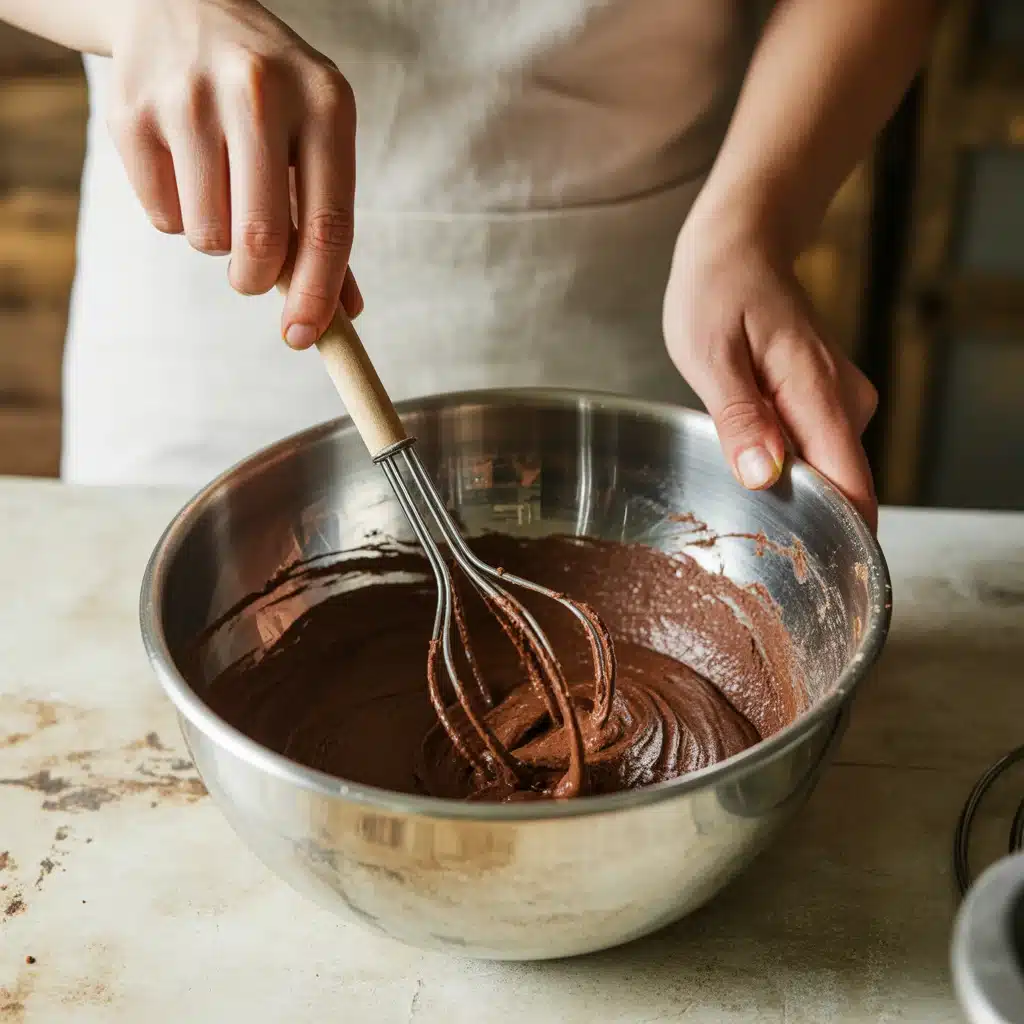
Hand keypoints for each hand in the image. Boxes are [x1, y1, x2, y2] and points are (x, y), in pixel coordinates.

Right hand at [106, 0, 360, 345]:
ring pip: (207, 236)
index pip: (329, 223)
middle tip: (251, 275)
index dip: (318, 293)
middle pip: (261, 240)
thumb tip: (344, 312)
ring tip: (220, 190)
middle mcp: (260, 93)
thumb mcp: (316, 135)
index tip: (304, 336)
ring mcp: (190, 98)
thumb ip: (328, 223)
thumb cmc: (267, 90)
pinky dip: (177, 216)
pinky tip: (184, 168)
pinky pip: (163, 217)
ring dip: (216, 242)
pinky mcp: (133, 112)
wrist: (178, 2)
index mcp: (324, 103)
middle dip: (256, 278)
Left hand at [663, 196, 878, 528]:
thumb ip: (739, 417)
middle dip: (800, 519)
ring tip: (734, 482)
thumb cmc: (719, 292)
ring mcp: (841, 402)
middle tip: (743, 537)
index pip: (852, 485)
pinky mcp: (829, 402)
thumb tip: (764, 476)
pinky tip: (750, 459)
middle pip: (841, 487)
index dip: (839, 537)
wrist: (742, 244)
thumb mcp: (710, 354)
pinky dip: (787, 466)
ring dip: (788, 491)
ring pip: (826, 472)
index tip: (814, 576)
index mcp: (816, 394)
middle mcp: (844, 402)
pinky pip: (817, 452)